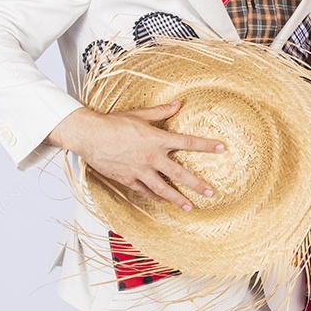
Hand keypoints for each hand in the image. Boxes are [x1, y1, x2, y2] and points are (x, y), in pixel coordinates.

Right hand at [47, 101, 223, 210]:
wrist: (89, 135)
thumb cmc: (112, 123)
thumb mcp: (139, 114)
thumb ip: (160, 112)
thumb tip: (177, 104)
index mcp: (156, 139)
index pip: (187, 142)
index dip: (205, 145)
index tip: (220, 148)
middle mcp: (150, 157)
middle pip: (179, 174)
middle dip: (197, 184)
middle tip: (211, 192)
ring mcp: (139, 171)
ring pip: (163, 189)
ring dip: (178, 199)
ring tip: (190, 207)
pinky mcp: (127, 179)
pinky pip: (145, 191)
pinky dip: (156, 196)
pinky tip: (164, 201)